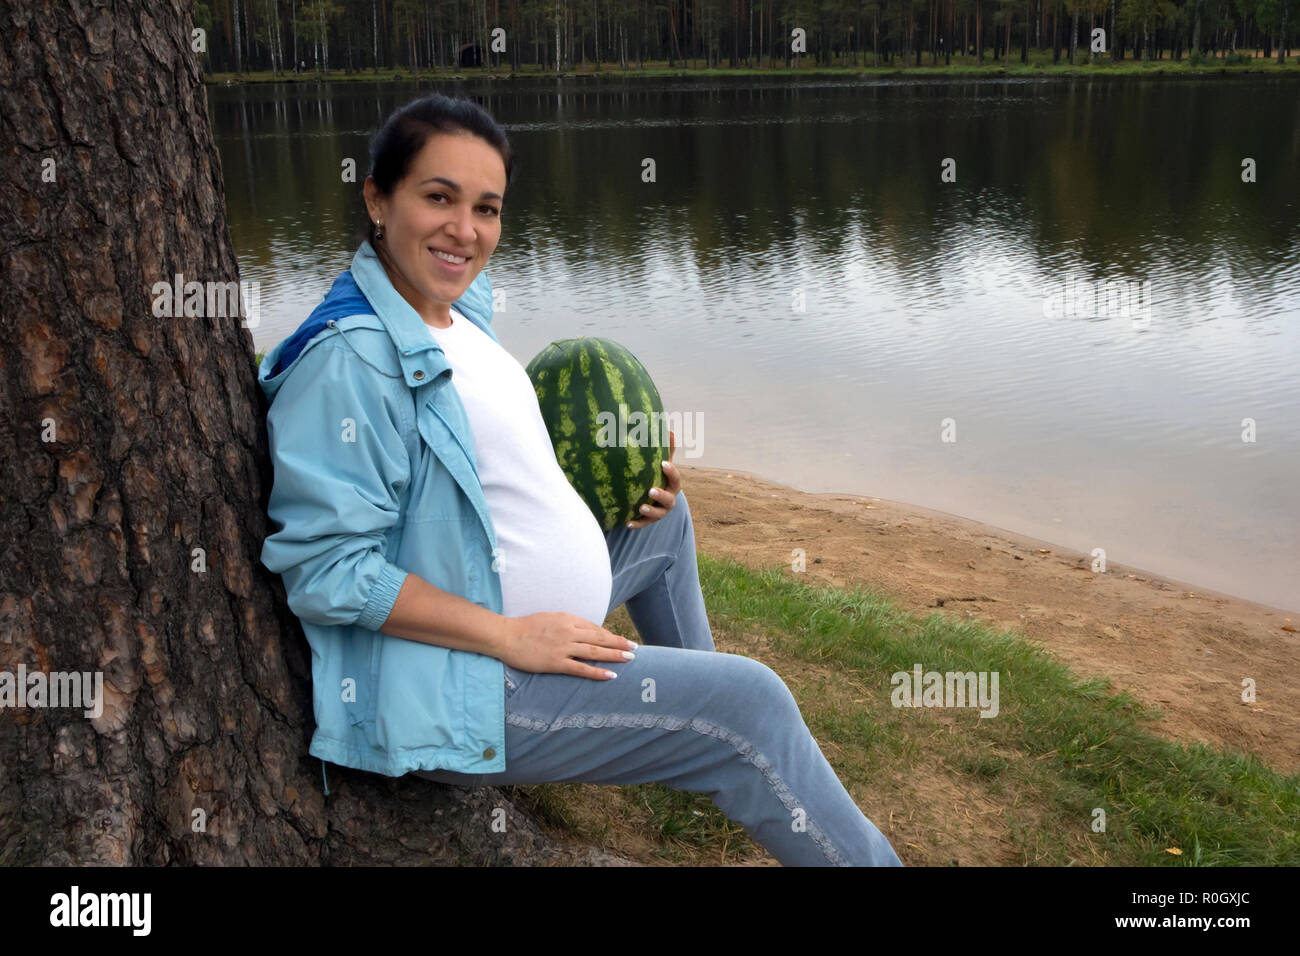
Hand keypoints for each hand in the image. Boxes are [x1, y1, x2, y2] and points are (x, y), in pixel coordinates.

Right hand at [501, 611, 638, 679]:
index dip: (609, 635)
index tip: (619, 640)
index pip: (594, 627)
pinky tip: (611, 675)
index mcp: (567, 619)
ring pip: (595, 652)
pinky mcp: (556, 663)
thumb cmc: (526, 626)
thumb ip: (567, 623)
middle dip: (618, 643)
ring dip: (614, 655)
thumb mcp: (550, 618)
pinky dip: (597, 673)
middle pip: (599, 638)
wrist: (506, 636)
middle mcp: (569, 632)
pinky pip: (581, 669)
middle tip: (634, 648)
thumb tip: (583, 631)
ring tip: (629, 659)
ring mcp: (563, 648)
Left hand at [625, 430, 680, 528]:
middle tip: (651, 489)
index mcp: (672, 485)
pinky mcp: (648, 521)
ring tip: (640, 507)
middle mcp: (669, 499)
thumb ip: (665, 450)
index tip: (663, 463)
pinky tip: (627, 523)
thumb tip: (670, 429)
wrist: (652, 499)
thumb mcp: (661, 464)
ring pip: (658, 514)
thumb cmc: (656, 476)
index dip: (671, 472)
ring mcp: (659, 512)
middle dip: (661, 495)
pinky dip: (636, 524)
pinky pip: (643, 524)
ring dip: (650, 511)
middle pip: (669, 499)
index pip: (676, 478)